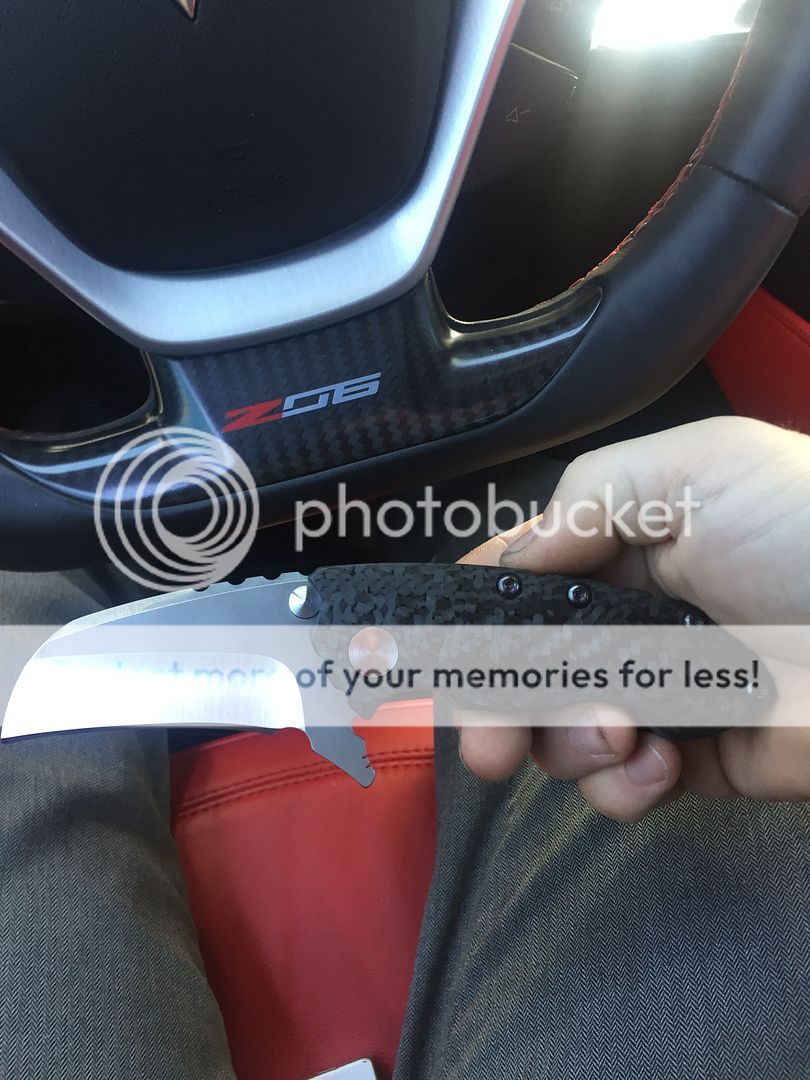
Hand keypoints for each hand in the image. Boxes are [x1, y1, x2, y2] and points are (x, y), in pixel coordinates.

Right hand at [457, 416, 809, 820]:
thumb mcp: (695, 471)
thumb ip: (586, 500)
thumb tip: (514, 557)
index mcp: (622, 544)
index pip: (515, 582)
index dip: (457, 619)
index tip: (406, 663)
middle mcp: (632, 618)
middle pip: (522, 672)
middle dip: (493, 708)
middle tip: (485, 745)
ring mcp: (661, 693)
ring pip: (562, 734)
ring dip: (570, 743)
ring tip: (621, 730)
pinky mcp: (697, 760)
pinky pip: (623, 784)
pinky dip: (623, 785)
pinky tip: (660, 764)